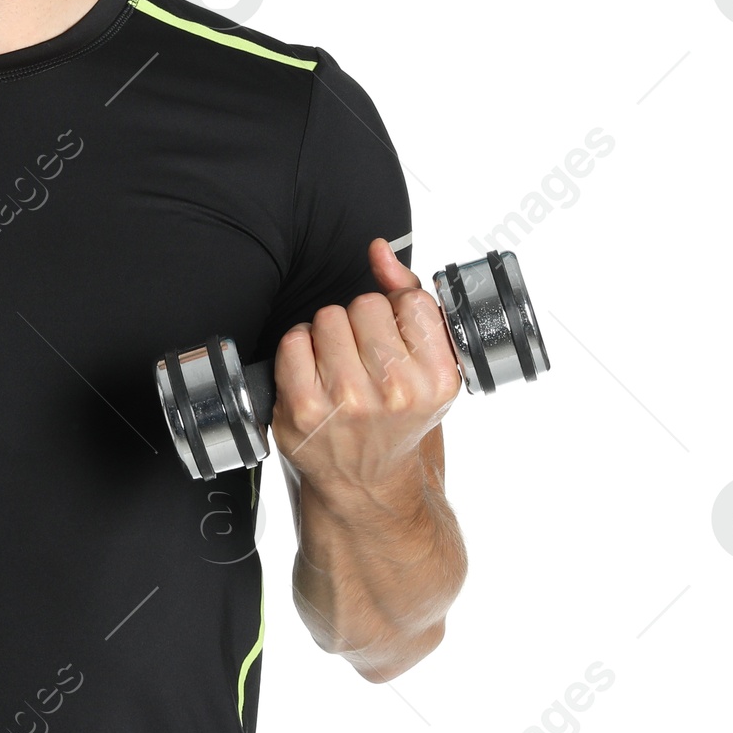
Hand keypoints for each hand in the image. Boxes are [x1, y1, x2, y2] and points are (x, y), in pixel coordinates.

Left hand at [272, 238, 459, 500]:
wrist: (366, 482)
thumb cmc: (396, 417)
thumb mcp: (426, 366)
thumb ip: (407, 297)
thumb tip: (378, 250)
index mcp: (438, 379)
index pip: (409, 300)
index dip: (396, 311)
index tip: (393, 337)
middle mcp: (397, 392)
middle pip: (365, 304)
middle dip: (360, 321)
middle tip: (363, 356)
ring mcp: (348, 401)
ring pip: (328, 317)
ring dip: (327, 332)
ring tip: (339, 365)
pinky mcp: (305, 407)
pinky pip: (294, 340)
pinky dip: (299, 347)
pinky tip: (313, 371)